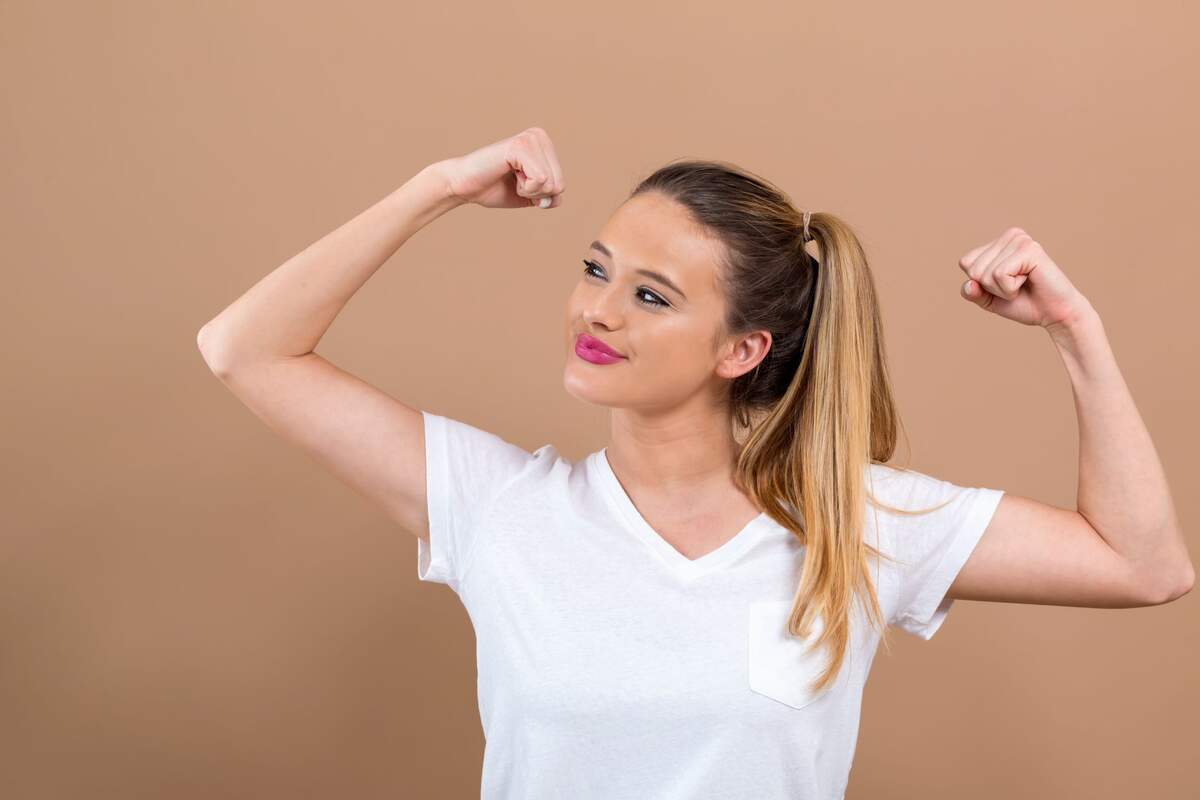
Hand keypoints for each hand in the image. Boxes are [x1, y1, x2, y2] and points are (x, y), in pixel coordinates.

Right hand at [435, 127, 564, 209]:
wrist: (464, 186)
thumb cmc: (494, 189)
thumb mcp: (531, 196)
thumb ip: (550, 196)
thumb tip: (557, 196)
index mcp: (544, 145)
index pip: (561, 185)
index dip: (539, 195)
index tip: (517, 183)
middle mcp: (539, 136)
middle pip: (559, 184)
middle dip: (536, 193)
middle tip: (513, 181)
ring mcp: (531, 138)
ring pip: (551, 183)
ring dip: (529, 190)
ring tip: (510, 176)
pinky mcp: (520, 146)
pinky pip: (540, 180)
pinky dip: (525, 188)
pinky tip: (509, 174)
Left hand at [958, 227, 1089, 327]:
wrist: (1054, 314)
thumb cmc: (1024, 303)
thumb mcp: (989, 300)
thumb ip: (973, 292)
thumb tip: (969, 284)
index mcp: (999, 242)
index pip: (966, 263)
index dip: (980, 284)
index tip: (1005, 285)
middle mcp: (1010, 235)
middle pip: (973, 269)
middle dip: (991, 288)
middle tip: (1016, 287)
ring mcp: (1020, 240)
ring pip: (985, 273)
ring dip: (1002, 289)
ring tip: (1024, 284)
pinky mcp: (1029, 249)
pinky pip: (999, 275)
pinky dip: (1010, 288)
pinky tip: (1029, 281)